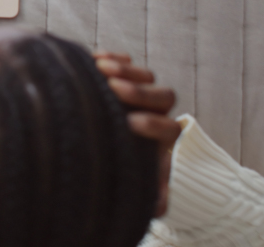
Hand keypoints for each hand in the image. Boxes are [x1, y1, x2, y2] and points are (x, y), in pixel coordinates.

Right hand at [94, 52, 180, 217]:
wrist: (106, 156)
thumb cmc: (123, 174)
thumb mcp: (136, 186)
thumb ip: (151, 197)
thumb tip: (160, 207)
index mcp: (162, 141)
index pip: (168, 128)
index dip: (153, 123)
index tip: (131, 123)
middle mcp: (155, 114)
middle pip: (163, 96)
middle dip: (139, 91)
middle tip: (115, 88)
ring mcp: (139, 93)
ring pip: (146, 75)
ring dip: (125, 69)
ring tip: (100, 67)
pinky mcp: (121, 78)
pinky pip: (126, 61)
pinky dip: (114, 58)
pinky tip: (95, 59)